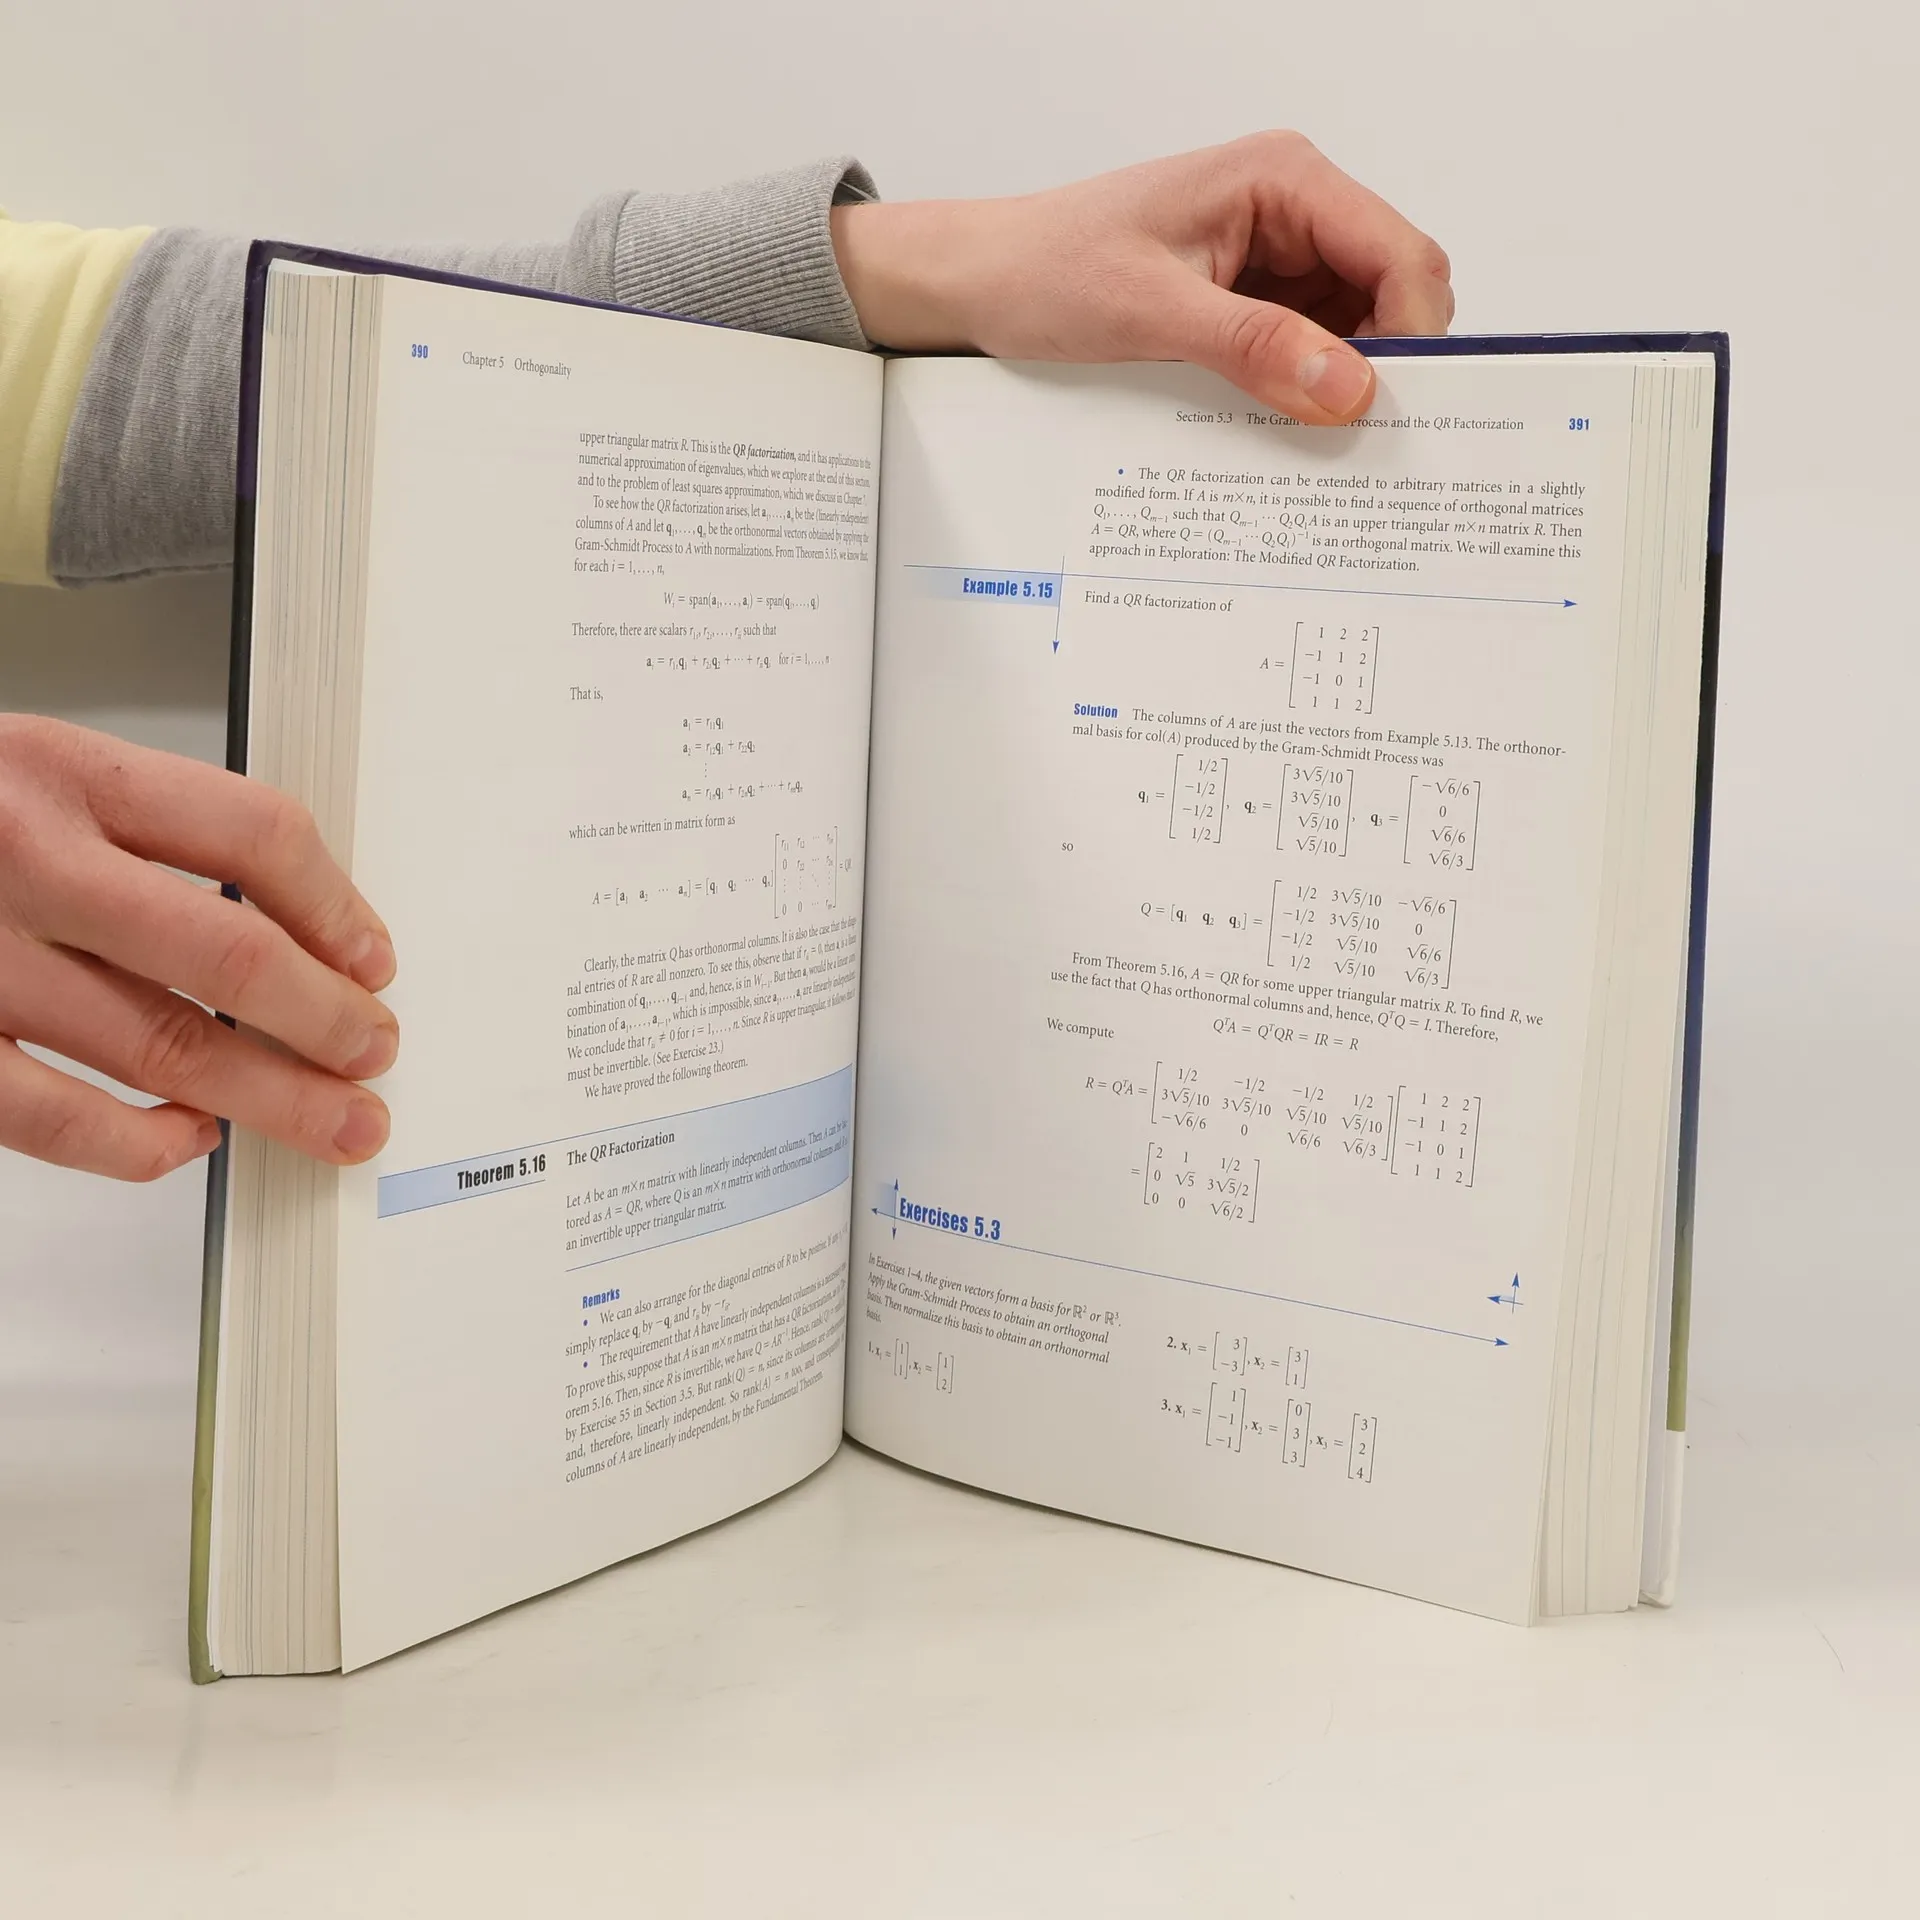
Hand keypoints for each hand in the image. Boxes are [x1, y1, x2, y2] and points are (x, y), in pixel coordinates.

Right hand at [0, 715, 396, 1180]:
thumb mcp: (37, 774)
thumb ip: (147, 836)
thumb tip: (295, 931)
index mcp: (64, 774)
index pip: (255, 835)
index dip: (337, 908)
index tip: (373, 960)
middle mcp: (23, 860)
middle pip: (228, 953)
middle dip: (326, 1020)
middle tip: (374, 1054)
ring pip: (161, 1044)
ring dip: (269, 1095)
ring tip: (333, 1118)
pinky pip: (53, 1118)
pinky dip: (141, 1142)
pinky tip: (193, 1138)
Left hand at [833, 131, 1452, 424]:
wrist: (984, 281)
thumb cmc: (1046, 270)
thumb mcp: (1149, 313)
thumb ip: (1254, 347)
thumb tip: (1348, 386)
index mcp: (1283, 179)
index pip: (1400, 254)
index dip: (1414, 334)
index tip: (1392, 409)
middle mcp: (1292, 209)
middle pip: (1394, 291)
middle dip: (1385, 363)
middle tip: (1355, 436)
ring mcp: (1276, 257)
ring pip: (1359, 328)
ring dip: (1343, 382)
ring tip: (1309, 434)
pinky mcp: (1254, 300)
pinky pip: (1310, 349)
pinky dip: (1307, 389)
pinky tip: (1280, 422)